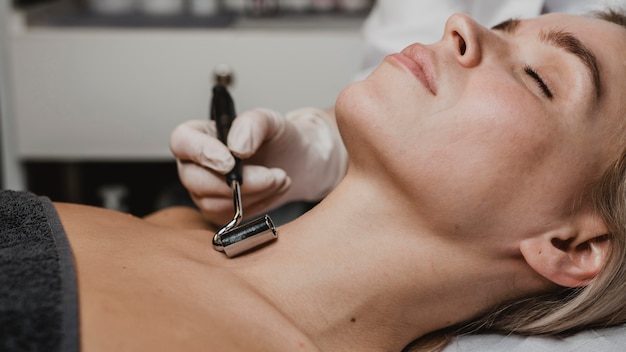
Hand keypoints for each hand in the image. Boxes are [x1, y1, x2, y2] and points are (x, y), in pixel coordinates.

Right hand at [170, 107, 347, 224]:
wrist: (294, 161)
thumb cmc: (277, 137)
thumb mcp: (270, 120)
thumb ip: (252, 124)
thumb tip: (237, 147)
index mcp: (199, 133)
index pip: (182, 142)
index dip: (202, 153)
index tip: (231, 162)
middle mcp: (194, 164)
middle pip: (195, 180)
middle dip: (239, 182)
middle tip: (272, 175)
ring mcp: (203, 190)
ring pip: (214, 202)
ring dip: (254, 194)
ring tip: (280, 178)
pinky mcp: (218, 211)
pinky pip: (230, 218)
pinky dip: (257, 205)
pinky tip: (272, 190)